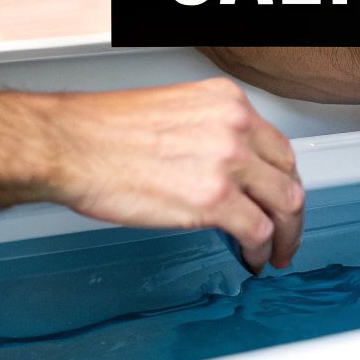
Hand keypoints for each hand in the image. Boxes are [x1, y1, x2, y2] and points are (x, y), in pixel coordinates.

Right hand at [41, 78, 303, 273]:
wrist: (67, 145)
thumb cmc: (101, 132)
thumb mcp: (173, 114)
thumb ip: (208, 136)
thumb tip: (223, 171)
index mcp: (226, 101)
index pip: (275, 144)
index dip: (282, 177)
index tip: (278, 195)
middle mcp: (235, 125)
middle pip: (288, 173)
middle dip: (291, 208)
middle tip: (287, 229)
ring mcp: (228, 161)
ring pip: (284, 203)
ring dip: (286, 234)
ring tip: (277, 252)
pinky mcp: (214, 199)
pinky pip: (257, 230)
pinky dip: (261, 250)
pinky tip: (253, 258)